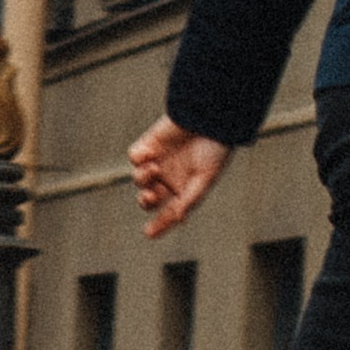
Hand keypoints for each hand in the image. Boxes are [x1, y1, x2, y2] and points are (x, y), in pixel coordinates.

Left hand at [130, 116, 229, 238]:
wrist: (212, 116)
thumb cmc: (215, 147)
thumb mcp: (206, 176)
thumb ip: (190, 198)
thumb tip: (178, 219)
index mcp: (184, 188)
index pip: (168, 212)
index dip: (159, 224)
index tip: (149, 233)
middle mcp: (169, 177)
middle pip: (148, 197)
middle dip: (145, 201)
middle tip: (150, 196)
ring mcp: (158, 160)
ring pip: (138, 178)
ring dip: (142, 178)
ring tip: (154, 168)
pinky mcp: (150, 143)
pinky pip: (135, 156)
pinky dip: (137, 158)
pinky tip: (149, 155)